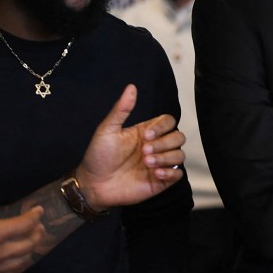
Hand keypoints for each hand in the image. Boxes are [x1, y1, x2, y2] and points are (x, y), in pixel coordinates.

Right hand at [0, 161, 44, 272]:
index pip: (24, 225)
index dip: (35, 216)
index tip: (38, 210)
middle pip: (28, 245)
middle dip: (37, 234)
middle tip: (39, 226)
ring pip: (19, 262)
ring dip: (29, 251)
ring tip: (30, 244)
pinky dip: (14, 267)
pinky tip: (12, 264)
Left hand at [76, 84, 185, 210]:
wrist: (93, 185)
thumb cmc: (98, 157)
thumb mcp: (107, 130)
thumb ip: (122, 109)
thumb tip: (131, 87)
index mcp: (146, 132)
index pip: (168, 122)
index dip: (162, 127)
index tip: (146, 135)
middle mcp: (155, 146)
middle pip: (178, 137)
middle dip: (164, 143)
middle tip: (144, 152)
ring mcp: (159, 164)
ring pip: (180, 155)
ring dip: (166, 157)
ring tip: (147, 163)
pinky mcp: (160, 181)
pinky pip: (178, 174)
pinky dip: (171, 172)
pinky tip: (155, 174)